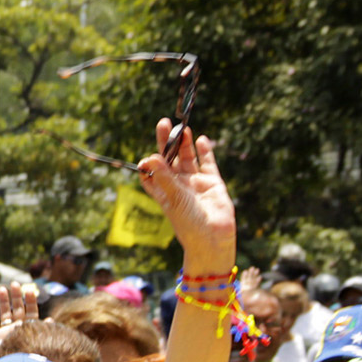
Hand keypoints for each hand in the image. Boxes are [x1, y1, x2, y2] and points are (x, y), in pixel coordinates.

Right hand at [0, 282, 37, 355]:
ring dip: (3, 302)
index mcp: (31, 328)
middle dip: (17, 296)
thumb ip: (42, 331)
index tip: (29, 290)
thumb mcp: (38, 341)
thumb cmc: (30, 356)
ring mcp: (8, 332)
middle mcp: (20, 328)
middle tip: (15, 283)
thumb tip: (50, 320)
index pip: (32, 311)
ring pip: (5, 314)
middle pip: (18, 309)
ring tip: (2, 289)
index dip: (30, 301)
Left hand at [135, 122, 236, 273]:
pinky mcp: (212, 183)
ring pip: (188, 158)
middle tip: (164, 123)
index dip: (148, 163)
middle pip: (169, 159)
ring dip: (184, 144)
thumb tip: (150, 157)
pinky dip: (205, 152)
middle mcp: (178, 185)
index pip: (151, 173)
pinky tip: (201, 139)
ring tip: (183, 128)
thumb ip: (164, 177)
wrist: (213, 238)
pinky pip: (207, 164)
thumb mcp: (173, 198)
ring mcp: (195, 183)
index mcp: (163, 192)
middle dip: (167, 143)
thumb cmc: (188, 223)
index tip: (148, 155)